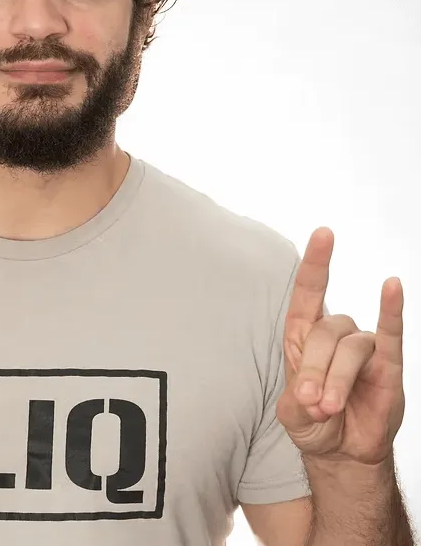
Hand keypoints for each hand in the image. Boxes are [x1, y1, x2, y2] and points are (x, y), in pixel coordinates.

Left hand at [275, 227, 404, 465]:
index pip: (309, 292)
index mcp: (303, 337)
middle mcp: (334, 335)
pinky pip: (392, 332)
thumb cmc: (314, 420)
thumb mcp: (293, 412)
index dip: (316, 263)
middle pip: (324, 332)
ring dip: (336, 379)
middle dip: (316, 370)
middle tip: (313, 403)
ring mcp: (363, 348)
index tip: (324, 233)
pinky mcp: (388, 366)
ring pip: (350, 348)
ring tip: (329, 409)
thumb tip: (315, 394)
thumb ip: (298, 399)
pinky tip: (392, 286)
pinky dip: (392, 309)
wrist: (341, 452)